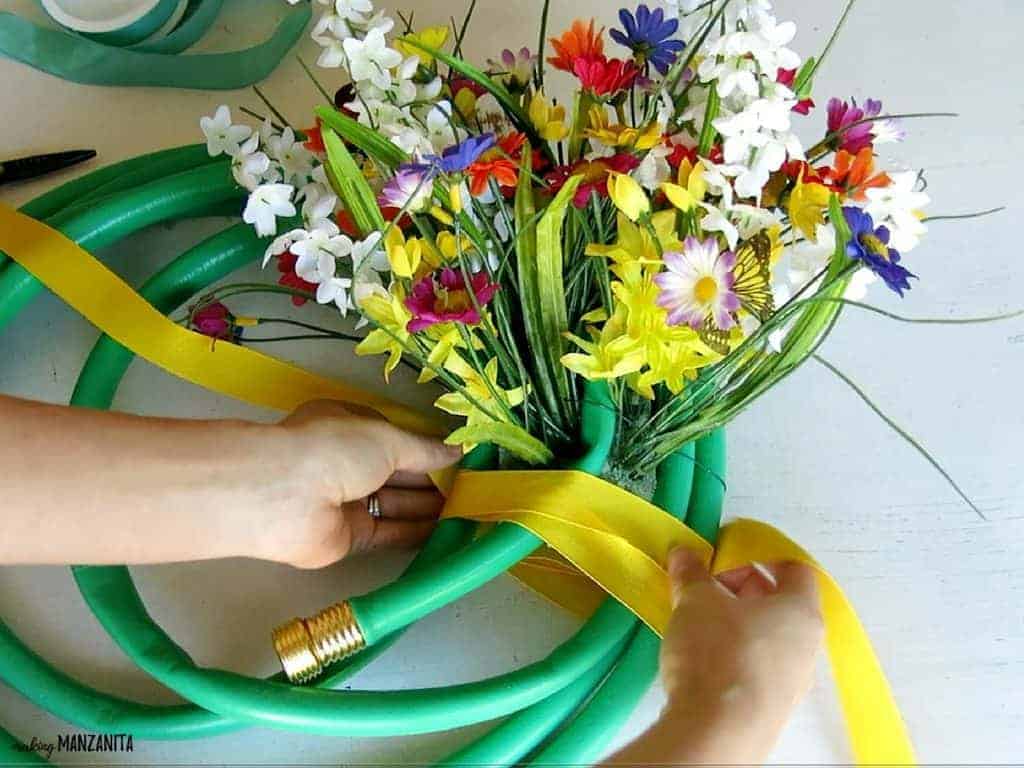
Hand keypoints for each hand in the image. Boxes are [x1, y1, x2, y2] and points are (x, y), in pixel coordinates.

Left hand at [249, 401, 461, 568]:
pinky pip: (388, 533)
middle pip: (398, 473)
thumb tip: (456, 450)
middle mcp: (347, 462)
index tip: (463, 460)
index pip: (396, 439)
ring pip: (395, 504)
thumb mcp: (388, 438)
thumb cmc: (335, 448)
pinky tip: (445, 534)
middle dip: (434, 480)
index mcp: (351, 427)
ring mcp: (347, 500)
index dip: (429, 449)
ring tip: (469, 511)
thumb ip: (424, 450)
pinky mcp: (348, 536)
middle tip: (474, 489)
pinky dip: (414, 533)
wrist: (285, 497)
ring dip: (429, 508)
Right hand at [657, 547, 824, 762]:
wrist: (715, 732)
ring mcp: (792, 679)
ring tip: (695, 618)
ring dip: (731, 620)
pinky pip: (754, 664)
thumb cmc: (717, 653)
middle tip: (703, 584)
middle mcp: (807, 645)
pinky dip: (731, 651)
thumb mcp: (696, 599)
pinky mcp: (770, 706)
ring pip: (764, 634)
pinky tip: (699, 654)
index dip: (760, 553)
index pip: (793, 567)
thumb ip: (691, 572)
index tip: (728, 552)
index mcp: (801, 610)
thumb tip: (685, 553)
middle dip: (738, 586)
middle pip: (777, 600)